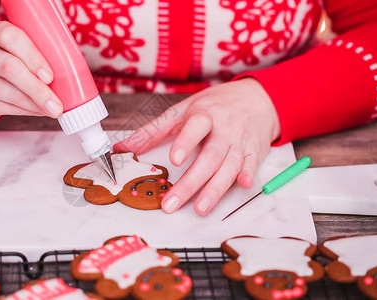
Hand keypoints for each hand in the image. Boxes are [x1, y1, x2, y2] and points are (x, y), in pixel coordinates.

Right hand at [0, 21, 62, 121]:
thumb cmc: (10, 62)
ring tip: (52, 109)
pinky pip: (4, 107)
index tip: (50, 76)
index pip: (11, 37)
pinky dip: (27, 111)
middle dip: (37, 89)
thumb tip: (70, 77)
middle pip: (9, 68)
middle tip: (56, 104)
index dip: (32, 56)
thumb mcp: (20, 50)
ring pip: (9, 92)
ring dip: (35, 104)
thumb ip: (39, 55)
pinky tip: (38, 111)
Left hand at [114, 78, 280, 215]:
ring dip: (216, 189)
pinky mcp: (255, 152)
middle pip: (210, 157)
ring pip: (229, 167)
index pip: (196, 127)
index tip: (175, 159)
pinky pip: (251, 165)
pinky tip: (243, 186)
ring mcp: (241, 141)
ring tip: (200, 209)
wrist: (256, 99)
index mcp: (204, 115)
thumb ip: (153, 130)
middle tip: (172, 202)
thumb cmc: (213, 106)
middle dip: (192, 182)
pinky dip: (248, 176)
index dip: (186, 142)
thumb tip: (121, 147)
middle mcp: (224, 129)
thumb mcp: (182, 111)